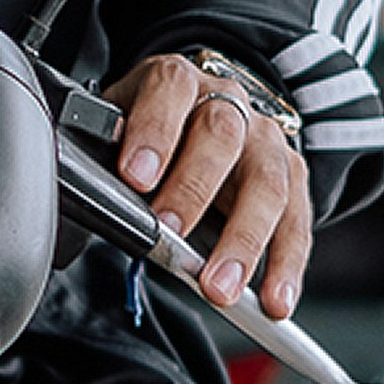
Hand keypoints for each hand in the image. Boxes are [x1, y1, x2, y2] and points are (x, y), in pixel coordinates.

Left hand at [113, 52, 313, 320]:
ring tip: (220, 286)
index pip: (169, 91)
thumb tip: (87, 203)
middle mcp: (229, 104)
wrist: (204, 115)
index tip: (135, 176)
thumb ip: (105, 155)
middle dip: (194, 189)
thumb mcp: (118, 128)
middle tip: (169, 233)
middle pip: (222, 136)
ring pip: (266, 183)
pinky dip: (286, 265)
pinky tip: (275, 299)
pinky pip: (297, 222)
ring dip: (244, 241)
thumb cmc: (153, 133)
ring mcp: (265, 140)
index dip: (153, 131)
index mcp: (177, 84)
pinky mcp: (293, 177)